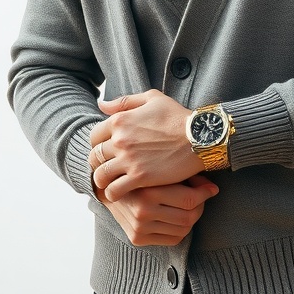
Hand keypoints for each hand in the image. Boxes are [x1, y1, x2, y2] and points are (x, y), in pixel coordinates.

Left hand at [89, 89, 203, 199]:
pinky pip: (114, 190)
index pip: (94, 136)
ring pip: (100, 176)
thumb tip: (100, 104)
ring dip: (102, 181)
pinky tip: (119, 194)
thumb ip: (124, 101)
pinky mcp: (140, 176)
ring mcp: (129, 159)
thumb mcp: (152, 99)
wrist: (199, 137)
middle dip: (98, 164)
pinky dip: (113, 194)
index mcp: (120, 120)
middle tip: (106, 169)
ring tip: (110, 184)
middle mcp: (120, 139)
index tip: (105, 152)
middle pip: (94, 157)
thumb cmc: (177, 117)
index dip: (98, 145)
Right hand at [94, 174, 218, 245]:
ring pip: (183, 230)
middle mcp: (142, 212)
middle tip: (202, 195)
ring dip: (192, 217)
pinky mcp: (137, 239)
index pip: (189, 199)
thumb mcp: (159, 168)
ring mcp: (139, 228)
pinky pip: (172, 239)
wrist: (106, 187)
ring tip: (189, 205)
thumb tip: (211, 187)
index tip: (212, 188)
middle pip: (189, 217)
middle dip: (201, 206)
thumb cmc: (139, 172)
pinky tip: (178, 216)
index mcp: (148, 191)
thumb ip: (183, 175)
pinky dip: (181, 229)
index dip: (205, 193)